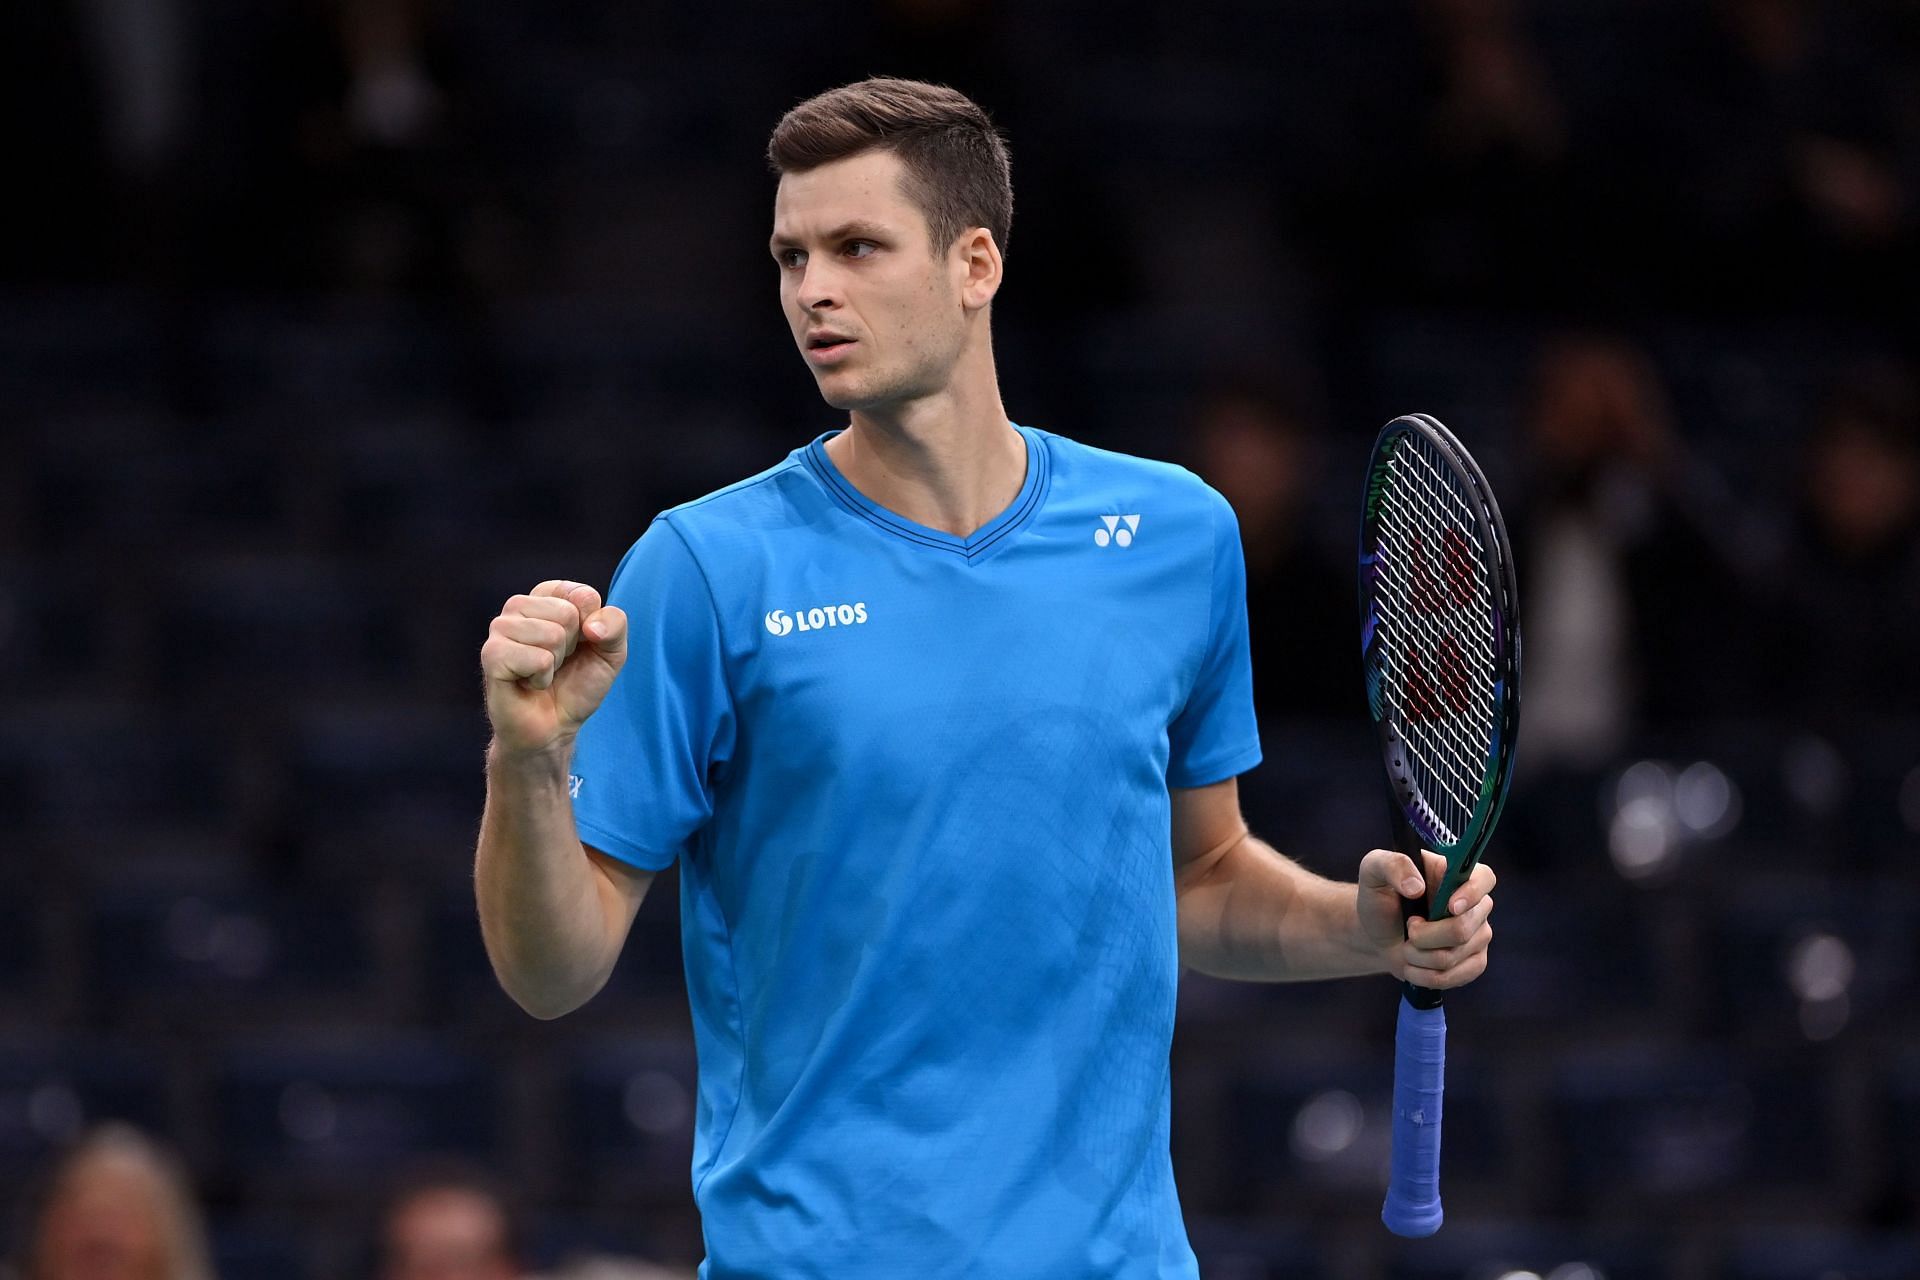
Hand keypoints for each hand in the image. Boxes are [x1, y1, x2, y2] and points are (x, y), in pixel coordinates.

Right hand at [481, 580, 627, 755]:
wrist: (554, 727)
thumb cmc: (577, 685)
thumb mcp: (611, 653)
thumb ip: (615, 626)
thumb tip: (592, 627)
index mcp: (545, 596)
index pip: (583, 595)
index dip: (592, 629)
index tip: (577, 647)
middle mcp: (518, 606)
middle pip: (568, 614)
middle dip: (572, 647)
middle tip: (556, 664)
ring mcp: (500, 629)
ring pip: (552, 635)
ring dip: (555, 663)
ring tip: (542, 673)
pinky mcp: (492, 655)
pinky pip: (538, 659)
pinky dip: (542, 678)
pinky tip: (529, 684)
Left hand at [1357, 850, 1495, 990]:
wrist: (1378, 933)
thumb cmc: (1380, 897)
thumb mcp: (1374, 870)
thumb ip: (1392, 866)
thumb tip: (1416, 887)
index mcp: (1456, 874)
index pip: (1484, 878)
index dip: (1472, 893)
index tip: (1449, 906)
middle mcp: (1476, 904)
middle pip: (1463, 927)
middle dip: (1424, 935)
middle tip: (1409, 927)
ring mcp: (1479, 934)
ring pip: (1453, 955)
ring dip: (1418, 956)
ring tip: (1407, 945)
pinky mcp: (1474, 962)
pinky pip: (1455, 977)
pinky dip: (1425, 975)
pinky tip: (1414, 965)